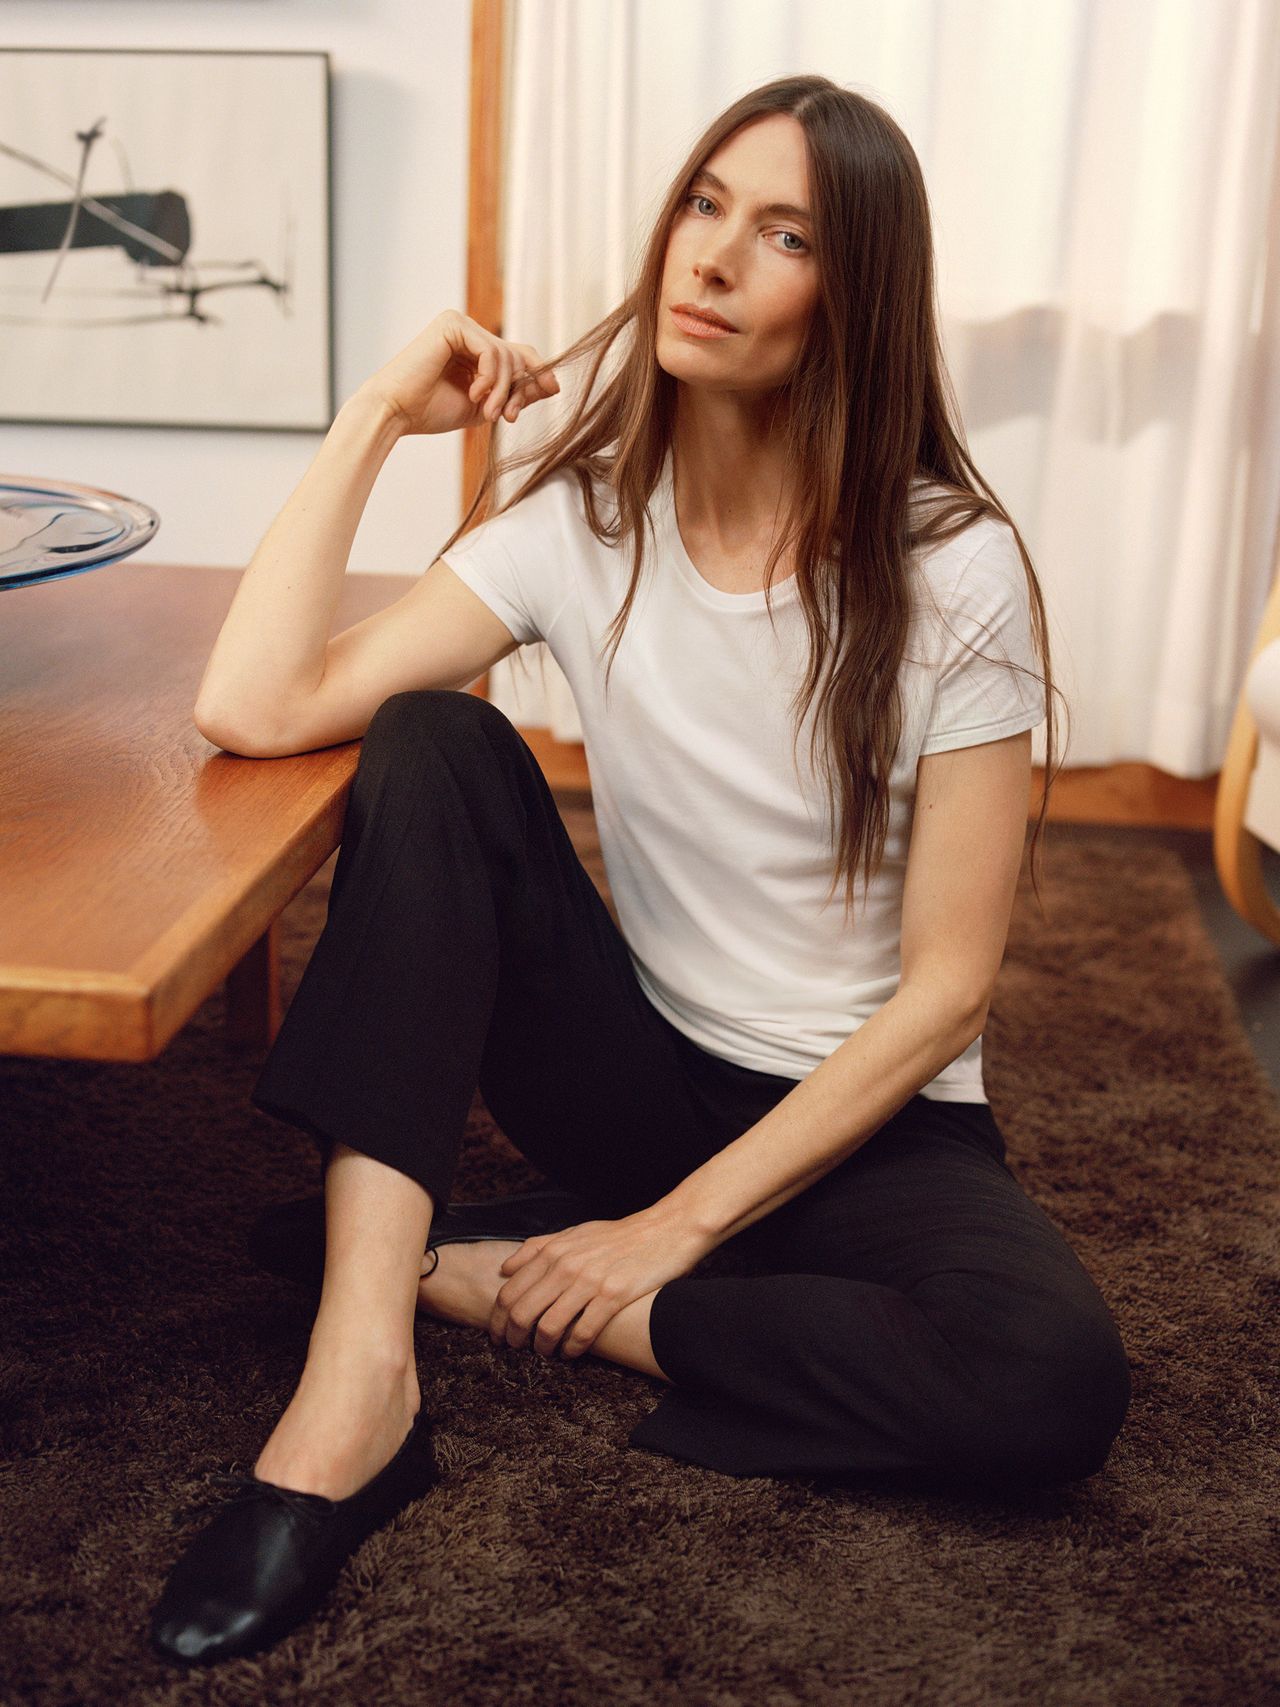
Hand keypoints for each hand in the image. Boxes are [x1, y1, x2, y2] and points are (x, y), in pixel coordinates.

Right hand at [356, 308, 560, 437]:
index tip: (540, 400)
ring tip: (487, 411)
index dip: (535, 377)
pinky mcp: (452, 324)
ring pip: (505, 354)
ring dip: (503, 390)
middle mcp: (468, 331)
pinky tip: (473, 394)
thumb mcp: (487, 406)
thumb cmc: (432, 411)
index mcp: (474, 348)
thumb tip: (555, 384)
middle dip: (518, 389)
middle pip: (517, 355)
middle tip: (506, 417)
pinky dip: (490, 378)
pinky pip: (491, 350)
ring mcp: (459, 324)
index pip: (520, 355)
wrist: (397, 412)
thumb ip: (518, 394)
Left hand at [488, 1207, 713, 1360]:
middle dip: (513, 1338)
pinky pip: (582, 1333)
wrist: (664, 1230)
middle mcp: (566, 1266)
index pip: (509, 1292)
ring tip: (545, 1353)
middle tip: (515, 1349)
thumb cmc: (618, 1235)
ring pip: (548, 1326)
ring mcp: (589, 1282)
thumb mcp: (574, 1233)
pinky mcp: (613, 1297)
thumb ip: (538, 1248)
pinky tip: (571, 1353)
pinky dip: (572, 1349)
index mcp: (553, 1251)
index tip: (498, 1334)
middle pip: (522, 1312)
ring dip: (542, 1348)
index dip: (498, 1319)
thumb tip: (504, 1268)